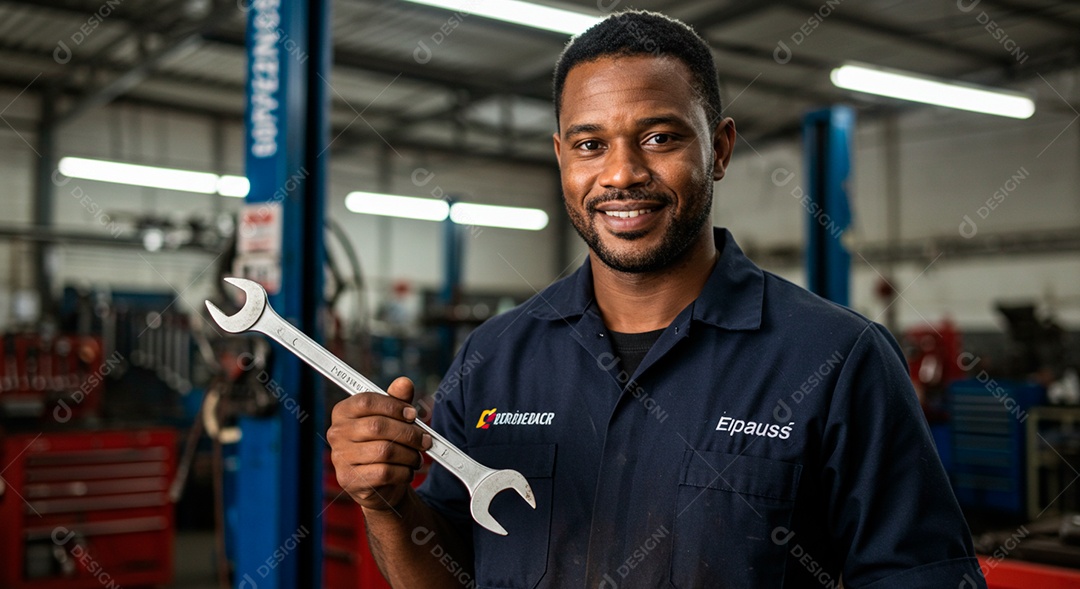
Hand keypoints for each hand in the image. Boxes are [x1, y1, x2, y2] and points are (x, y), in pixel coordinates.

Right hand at [327, 377, 431, 510]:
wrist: (380, 483)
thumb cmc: (385, 443)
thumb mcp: (392, 418)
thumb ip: (398, 399)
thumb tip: (405, 383)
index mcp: (343, 412)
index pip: (367, 401)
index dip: (394, 406)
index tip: (412, 414)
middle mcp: (337, 433)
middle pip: (378, 426)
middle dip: (408, 433)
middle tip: (425, 440)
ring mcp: (341, 458)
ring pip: (384, 451)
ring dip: (410, 455)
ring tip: (417, 457)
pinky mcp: (351, 480)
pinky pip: (385, 472)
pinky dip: (403, 472)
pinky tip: (407, 471)